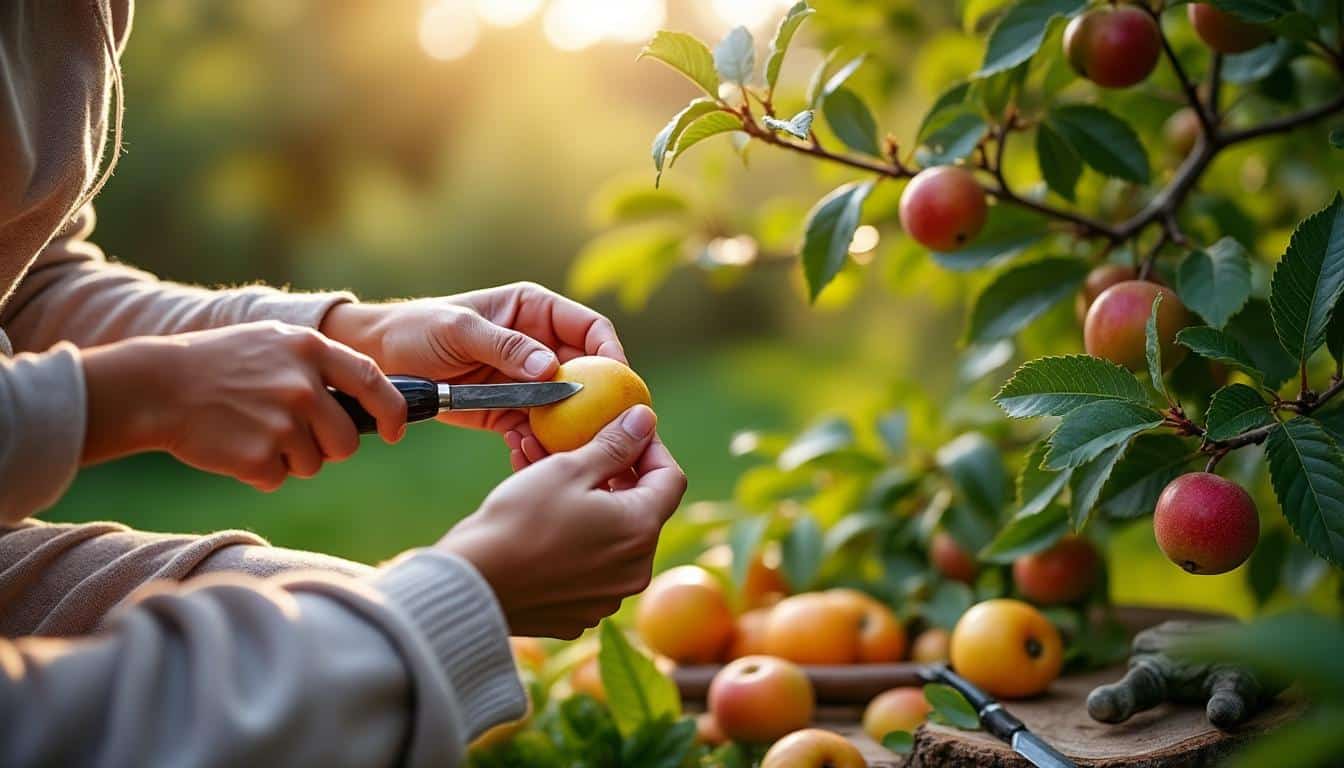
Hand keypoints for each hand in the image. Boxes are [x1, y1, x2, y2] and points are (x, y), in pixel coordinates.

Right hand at [81, 321, 406, 490]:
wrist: (156, 386)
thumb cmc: (221, 364)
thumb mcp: (275, 342)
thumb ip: (322, 364)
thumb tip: (370, 400)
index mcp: (312, 350)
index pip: (376, 384)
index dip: (393, 413)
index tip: (393, 430)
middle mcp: (304, 386)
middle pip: (347, 441)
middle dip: (327, 446)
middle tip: (291, 433)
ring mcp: (283, 422)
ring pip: (314, 463)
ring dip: (290, 458)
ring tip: (254, 430)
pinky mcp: (259, 456)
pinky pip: (278, 478)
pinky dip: (260, 471)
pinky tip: (234, 444)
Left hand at [319, 283, 625, 465]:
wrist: (378, 363)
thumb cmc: (416, 329)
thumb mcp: (460, 330)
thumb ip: (505, 346)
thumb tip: (550, 368)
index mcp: (536, 311)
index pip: (590, 328)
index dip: (611, 353)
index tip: (618, 383)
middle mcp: (540, 345)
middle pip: (588, 373)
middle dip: (599, 401)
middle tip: (604, 428)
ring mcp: (528, 381)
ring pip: (568, 407)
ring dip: (569, 428)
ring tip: (558, 445)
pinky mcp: (510, 411)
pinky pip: (539, 429)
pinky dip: (539, 443)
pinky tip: (526, 450)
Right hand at [436, 405, 685, 638]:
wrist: (471, 583)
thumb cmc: (519, 520)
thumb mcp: (568, 469)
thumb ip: (614, 444)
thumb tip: (645, 419)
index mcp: (641, 532)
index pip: (671, 479)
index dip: (650, 448)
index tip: (624, 430)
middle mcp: (635, 571)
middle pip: (639, 508)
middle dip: (612, 474)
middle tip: (579, 448)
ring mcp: (607, 597)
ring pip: (608, 535)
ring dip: (586, 501)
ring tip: (544, 469)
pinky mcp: (579, 613)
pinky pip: (585, 564)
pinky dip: (571, 535)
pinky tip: (537, 512)